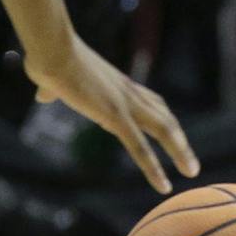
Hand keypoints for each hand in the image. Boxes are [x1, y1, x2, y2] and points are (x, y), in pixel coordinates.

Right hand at [25, 32, 198, 192]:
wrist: (54, 50)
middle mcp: (128, 92)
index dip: (162, 116)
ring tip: (192, 171)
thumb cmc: (50, 59)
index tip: (172, 131)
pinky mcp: (115, 116)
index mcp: (117, 83)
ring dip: (180, 151)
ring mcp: (125, 104)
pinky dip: (154, 167)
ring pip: (164, 129)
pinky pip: (140, 147)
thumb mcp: (54, 77)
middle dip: (179, 138)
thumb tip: (43, 93)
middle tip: (190, 160)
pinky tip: (163, 185)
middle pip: (164, 115)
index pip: (150, 100)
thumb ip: (52, 89)